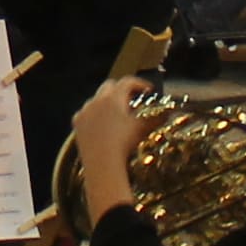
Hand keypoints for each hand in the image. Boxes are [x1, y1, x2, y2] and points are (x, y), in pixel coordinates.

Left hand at [70, 76, 142, 215]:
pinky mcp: (77, 122)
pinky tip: (102, 124)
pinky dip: (95, 114)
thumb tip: (168, 113)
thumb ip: (156, 118)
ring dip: (107, 102)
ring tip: (118, 113)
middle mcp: (97, 100)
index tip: (147, 90)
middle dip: (122, 90)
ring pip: (96, 99)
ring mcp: (85, 110)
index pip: (128, 82)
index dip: (139, 84)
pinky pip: (87, 112)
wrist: (102, 164)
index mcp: (113, 97)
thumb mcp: (143, 129)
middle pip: (110, 86)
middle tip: (133, 99)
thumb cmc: (124, 143)